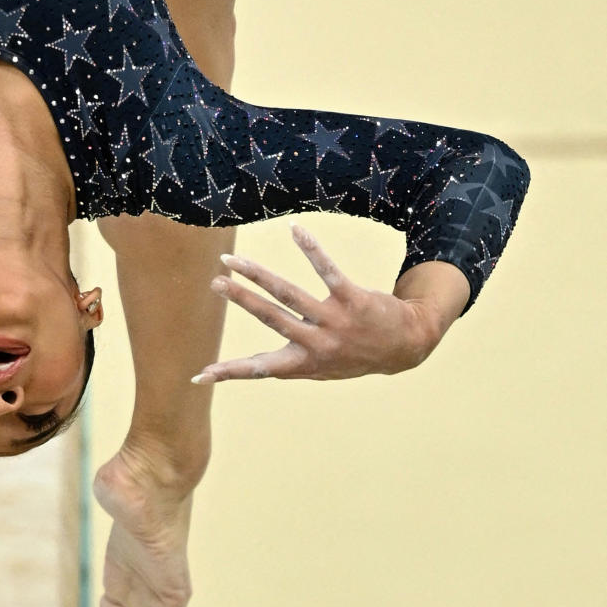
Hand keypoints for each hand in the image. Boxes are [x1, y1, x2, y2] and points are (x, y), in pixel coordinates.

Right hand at [191, 222, 443, 382]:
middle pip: (270, 318)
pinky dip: (310, 248)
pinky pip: (327, 270)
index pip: (259, 369)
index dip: (229, 373)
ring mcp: (334, 321)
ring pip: (289, 295)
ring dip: (258, 276)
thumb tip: (256, 370)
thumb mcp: (322, 370)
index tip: (200, 376)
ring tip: (233, 261)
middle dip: (240, 299)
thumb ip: (291, 365)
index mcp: (302, 364)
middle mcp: (316, 344)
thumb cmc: (355, 357)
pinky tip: (295, 230)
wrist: (406, 347)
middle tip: (215, 283)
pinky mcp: (353, 299)